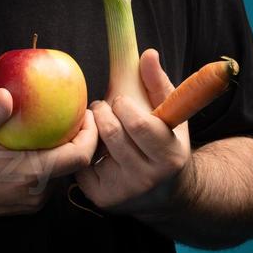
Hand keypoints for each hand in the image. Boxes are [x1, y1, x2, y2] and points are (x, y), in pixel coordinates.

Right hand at [0, 87, 98, 221]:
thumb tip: (8, 95)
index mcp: (25, 174)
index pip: (78, 157)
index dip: (92, 133)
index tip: (89, 110)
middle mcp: (34, 192)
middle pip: (75, 163)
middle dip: (82, 136)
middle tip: (78, 108)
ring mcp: (31, 201)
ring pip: (63, 171)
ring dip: (66, 146)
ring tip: (61, 118)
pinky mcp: (26, 202)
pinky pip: (50, 177)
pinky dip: (53, 156)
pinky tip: (42, 136)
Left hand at [74, 48, 191, 213]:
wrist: (166, 192)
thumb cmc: (166, 142)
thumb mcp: (170, 115)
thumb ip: (158, 83)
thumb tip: (148, 53)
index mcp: (169, 156)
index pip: (138, 125)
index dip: (123, 106)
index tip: (121, 102)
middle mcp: (148, 178)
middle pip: (112, 133)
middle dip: (103, 112)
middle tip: (105, 109)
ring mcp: (124, 192)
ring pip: (93, 148)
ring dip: (91, 128)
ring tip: (100, 123)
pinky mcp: (103, 198)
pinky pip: (81, 164)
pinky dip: (84, 150)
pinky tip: (95, 147)